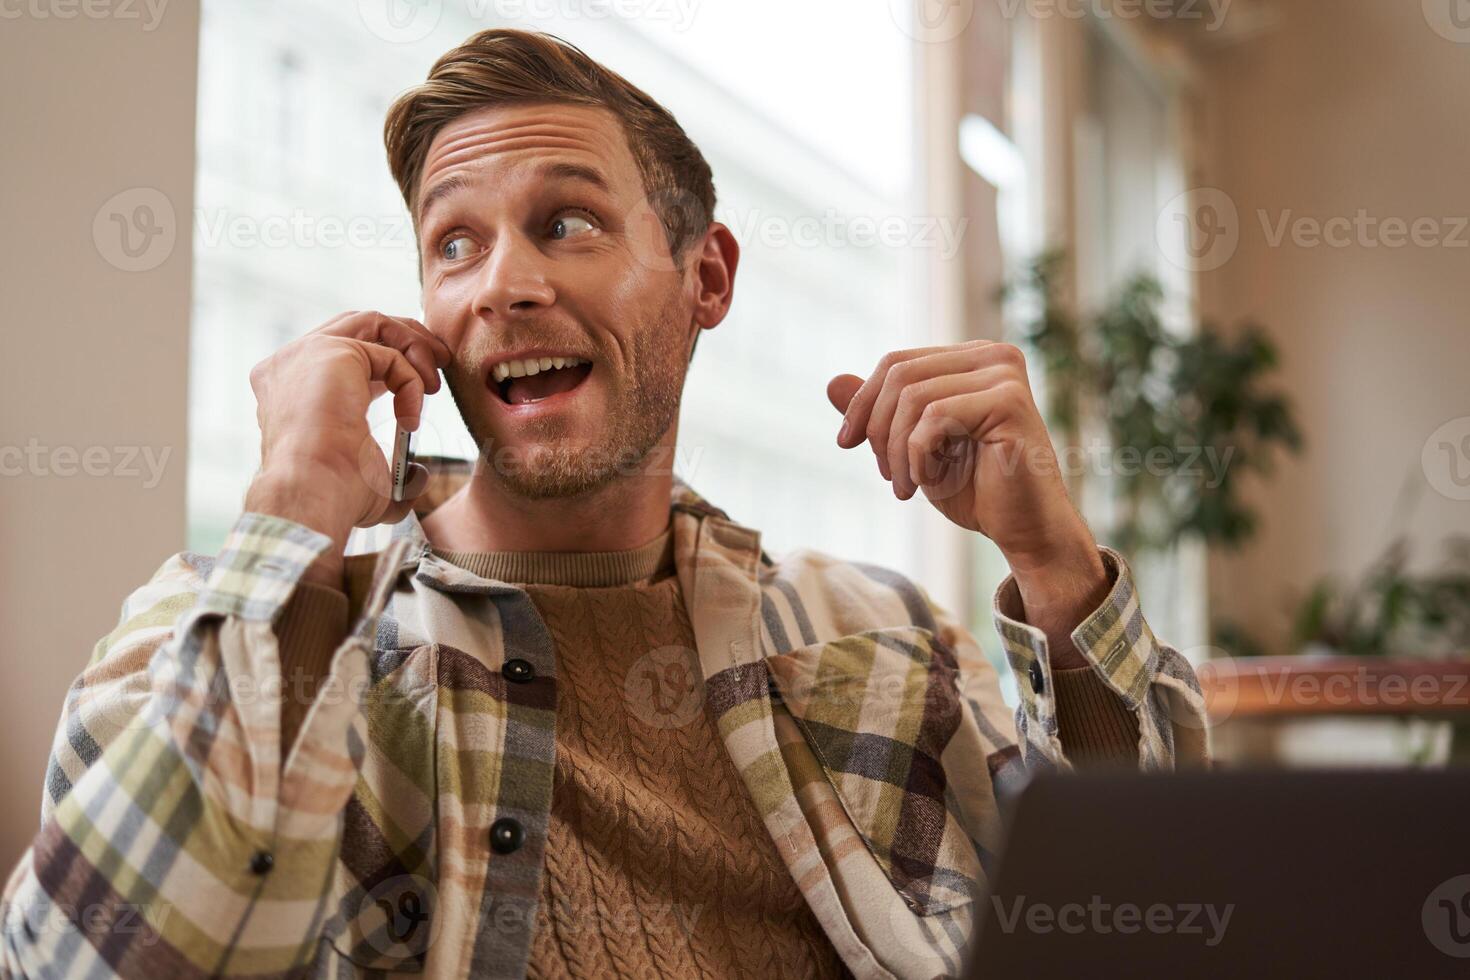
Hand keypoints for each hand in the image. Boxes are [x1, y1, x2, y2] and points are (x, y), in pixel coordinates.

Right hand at [244, 311, 450, 583]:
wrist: (311, 494)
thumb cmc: (333, 497)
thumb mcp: (368, 484)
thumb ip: (393, 475)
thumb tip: (418, 475)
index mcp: (290, 390)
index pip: (344, 353)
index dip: (388, 362)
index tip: (424, 385)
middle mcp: (290, 365)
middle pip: (358, 325)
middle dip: (406, 339)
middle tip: (441, 362)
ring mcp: (306, 353)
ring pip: (373, 323)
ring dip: (413, 347)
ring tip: (433, 385)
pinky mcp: (331, 351)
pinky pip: (388, 353)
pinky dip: (410, 380)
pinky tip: (410, 419)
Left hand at [828, 341, 1107, 664]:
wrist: (1023, 531)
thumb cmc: (975, 489)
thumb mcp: (911, 447)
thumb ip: (878, 414)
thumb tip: (831, 381)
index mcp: (971, 359)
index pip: (896, 362)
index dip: (862, 402)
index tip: (845, 443)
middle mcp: (993, 356)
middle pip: (900, 375)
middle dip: (878, 429)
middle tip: (886, 476)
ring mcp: (1005, 375)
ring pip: (914, 397)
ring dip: (897, 451)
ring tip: (907, 487)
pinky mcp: (1010, 402)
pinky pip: (935, 418)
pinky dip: (919, 456)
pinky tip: (931, 481)